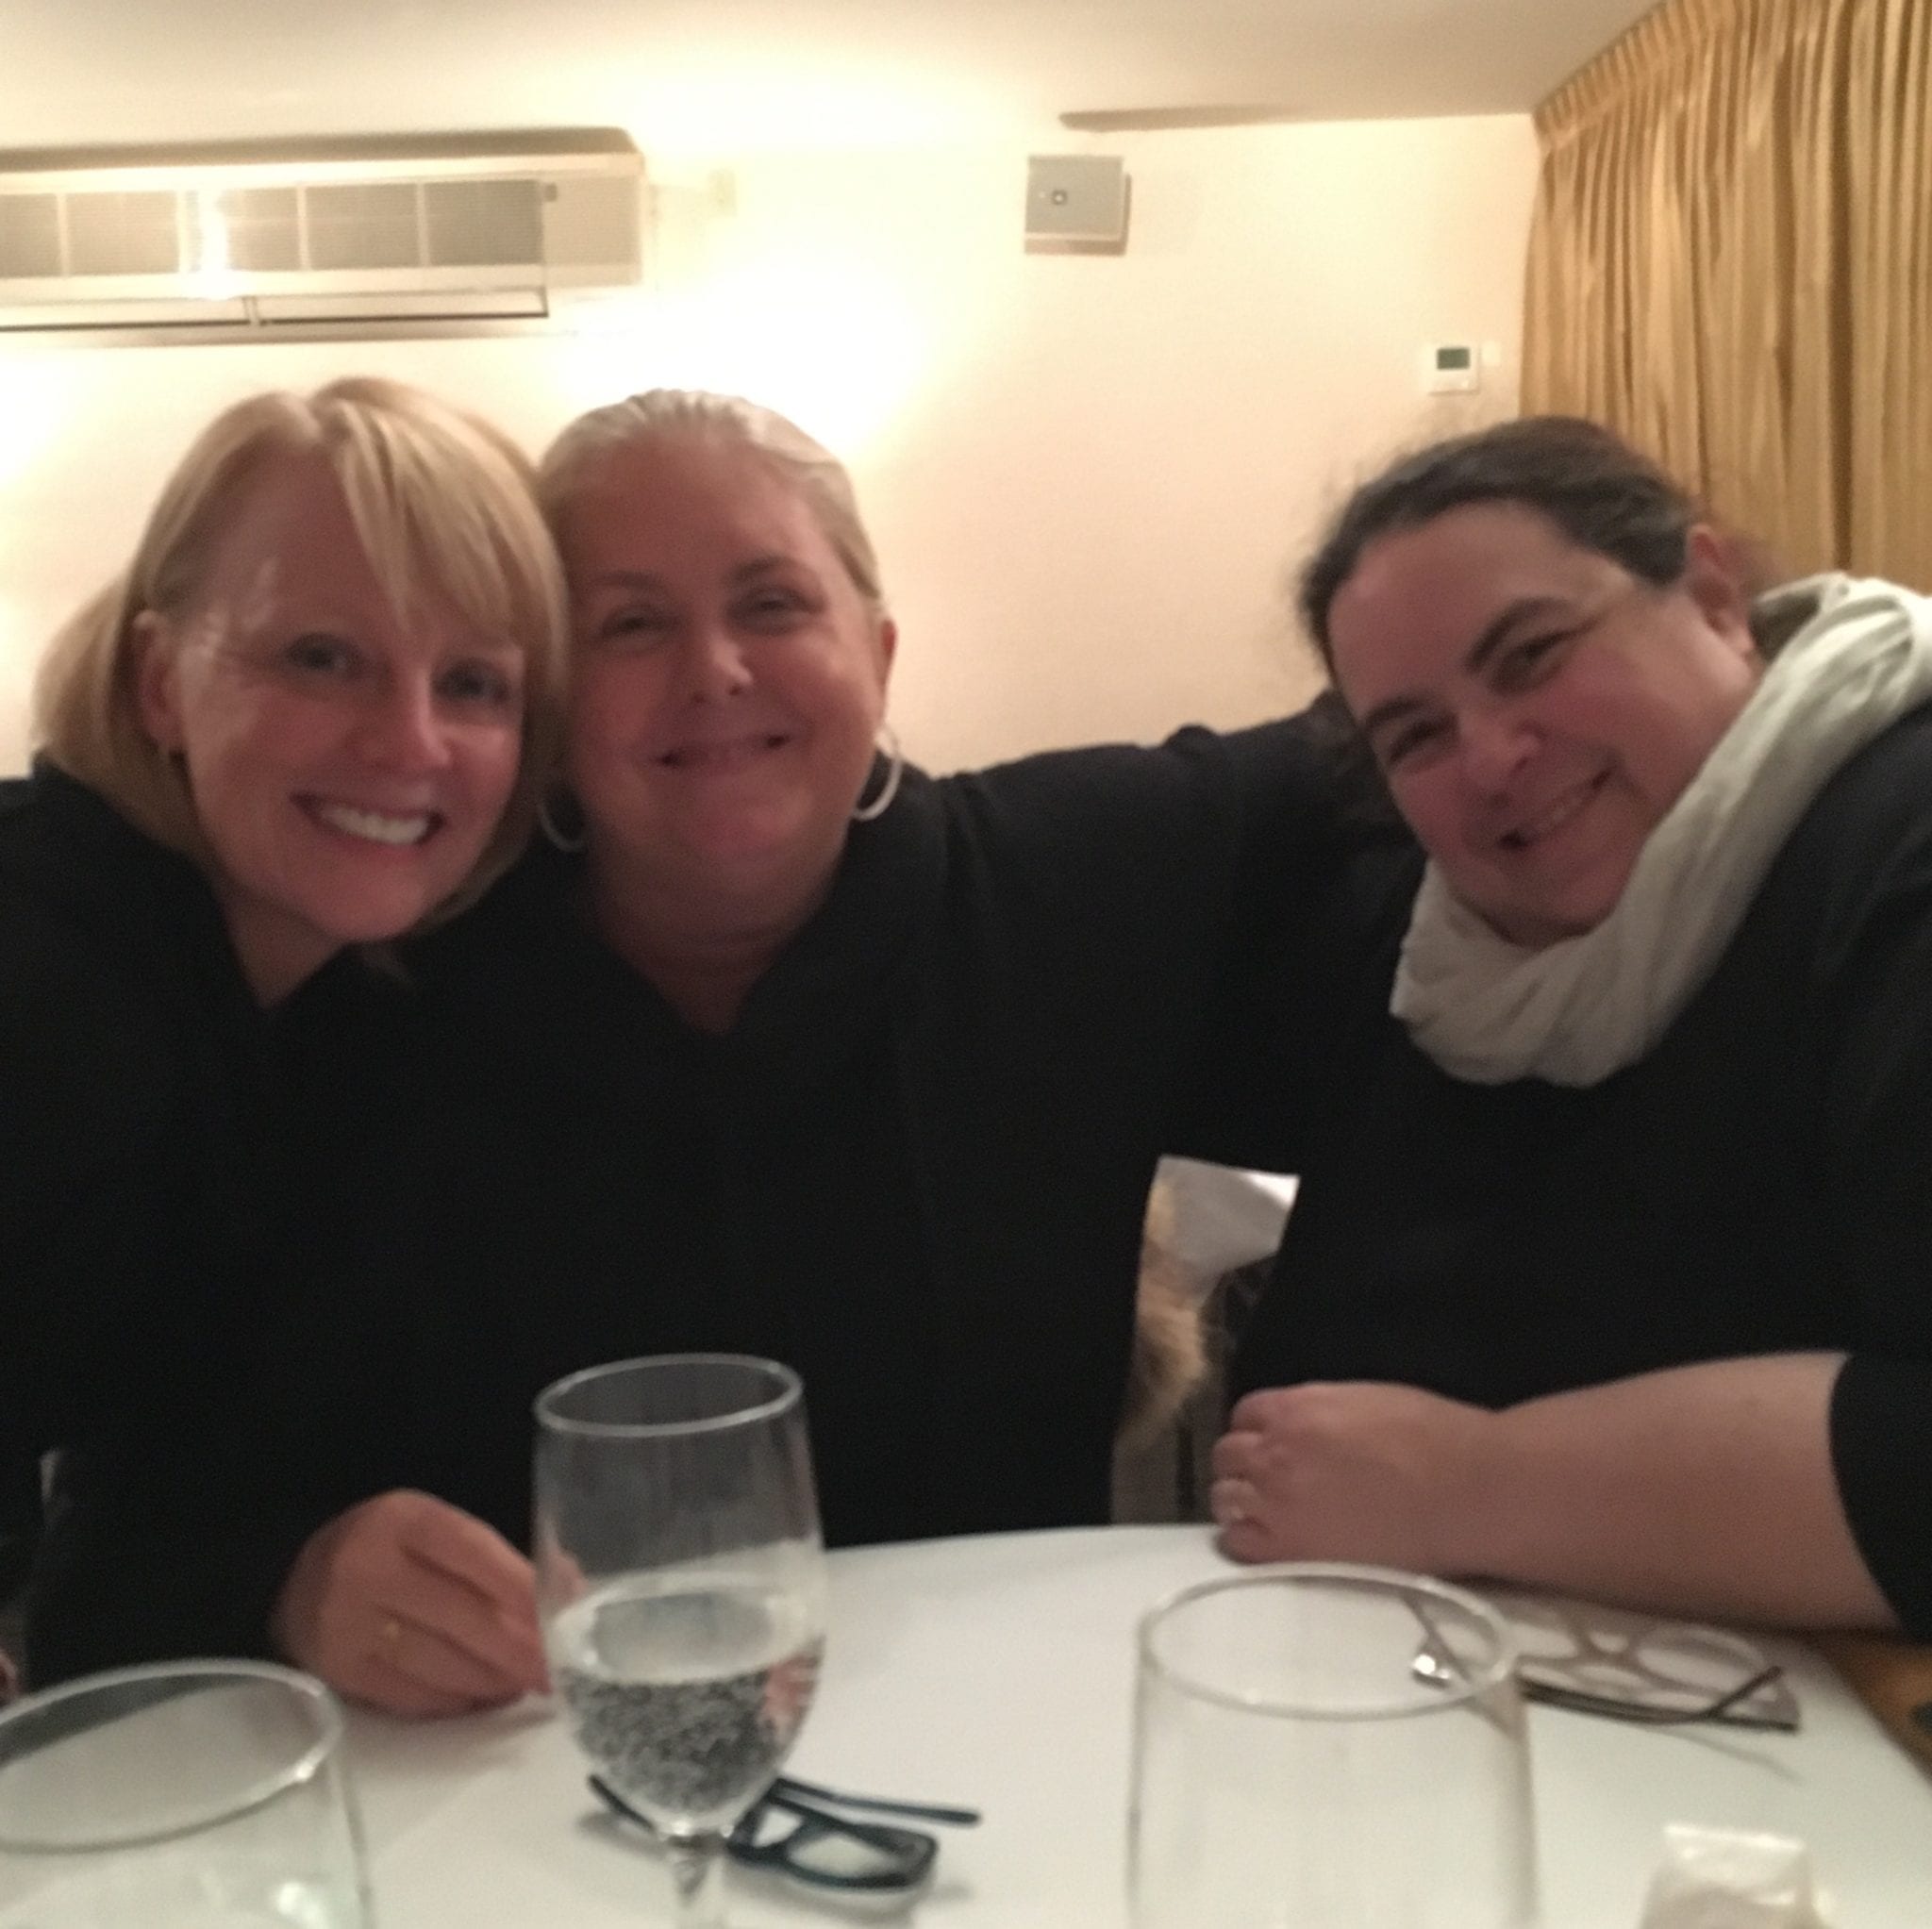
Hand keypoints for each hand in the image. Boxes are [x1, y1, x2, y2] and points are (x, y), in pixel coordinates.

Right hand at [271, 1490, 548, 1717]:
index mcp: (401, 1521)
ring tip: (533, 1682)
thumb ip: (494, 1556)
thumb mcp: (430, 1528)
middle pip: (462, 1614)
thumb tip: (570, 1590)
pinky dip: (460, 1699)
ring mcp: (350, 1628)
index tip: (566, 1612)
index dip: (524, 1586)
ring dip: (497, 1678)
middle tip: (561, 1667)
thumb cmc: (385, 1549)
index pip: (473, 1551)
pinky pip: (414, 1696)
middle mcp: (370, 1571)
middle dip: (521, 1646)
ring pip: (442, 1662)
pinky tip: (489, 1695)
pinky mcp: (342, 1676)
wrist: (290, 1579)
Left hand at [1210, 1382, 1497, 1572]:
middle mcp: (1275, 1452)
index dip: (1258, 1430)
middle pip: (1226, 1456)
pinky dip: (1246, 1539)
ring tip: (1269, 1513)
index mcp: (1294, 1409)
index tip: (1271, 1443)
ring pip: (1225, 1498)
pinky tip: (1272, 1540)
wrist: (1464, 1490)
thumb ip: (1316, 1410)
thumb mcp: (1363, 1399)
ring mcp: (1277, 1503)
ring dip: (1242, 1500)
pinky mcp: (1291, 1550)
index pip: (1243, 1414)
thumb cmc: (1431, 1437)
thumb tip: (1301, 1424)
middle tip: (1268, 1480)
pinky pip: (1238, 1543)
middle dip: (1243, 1464)